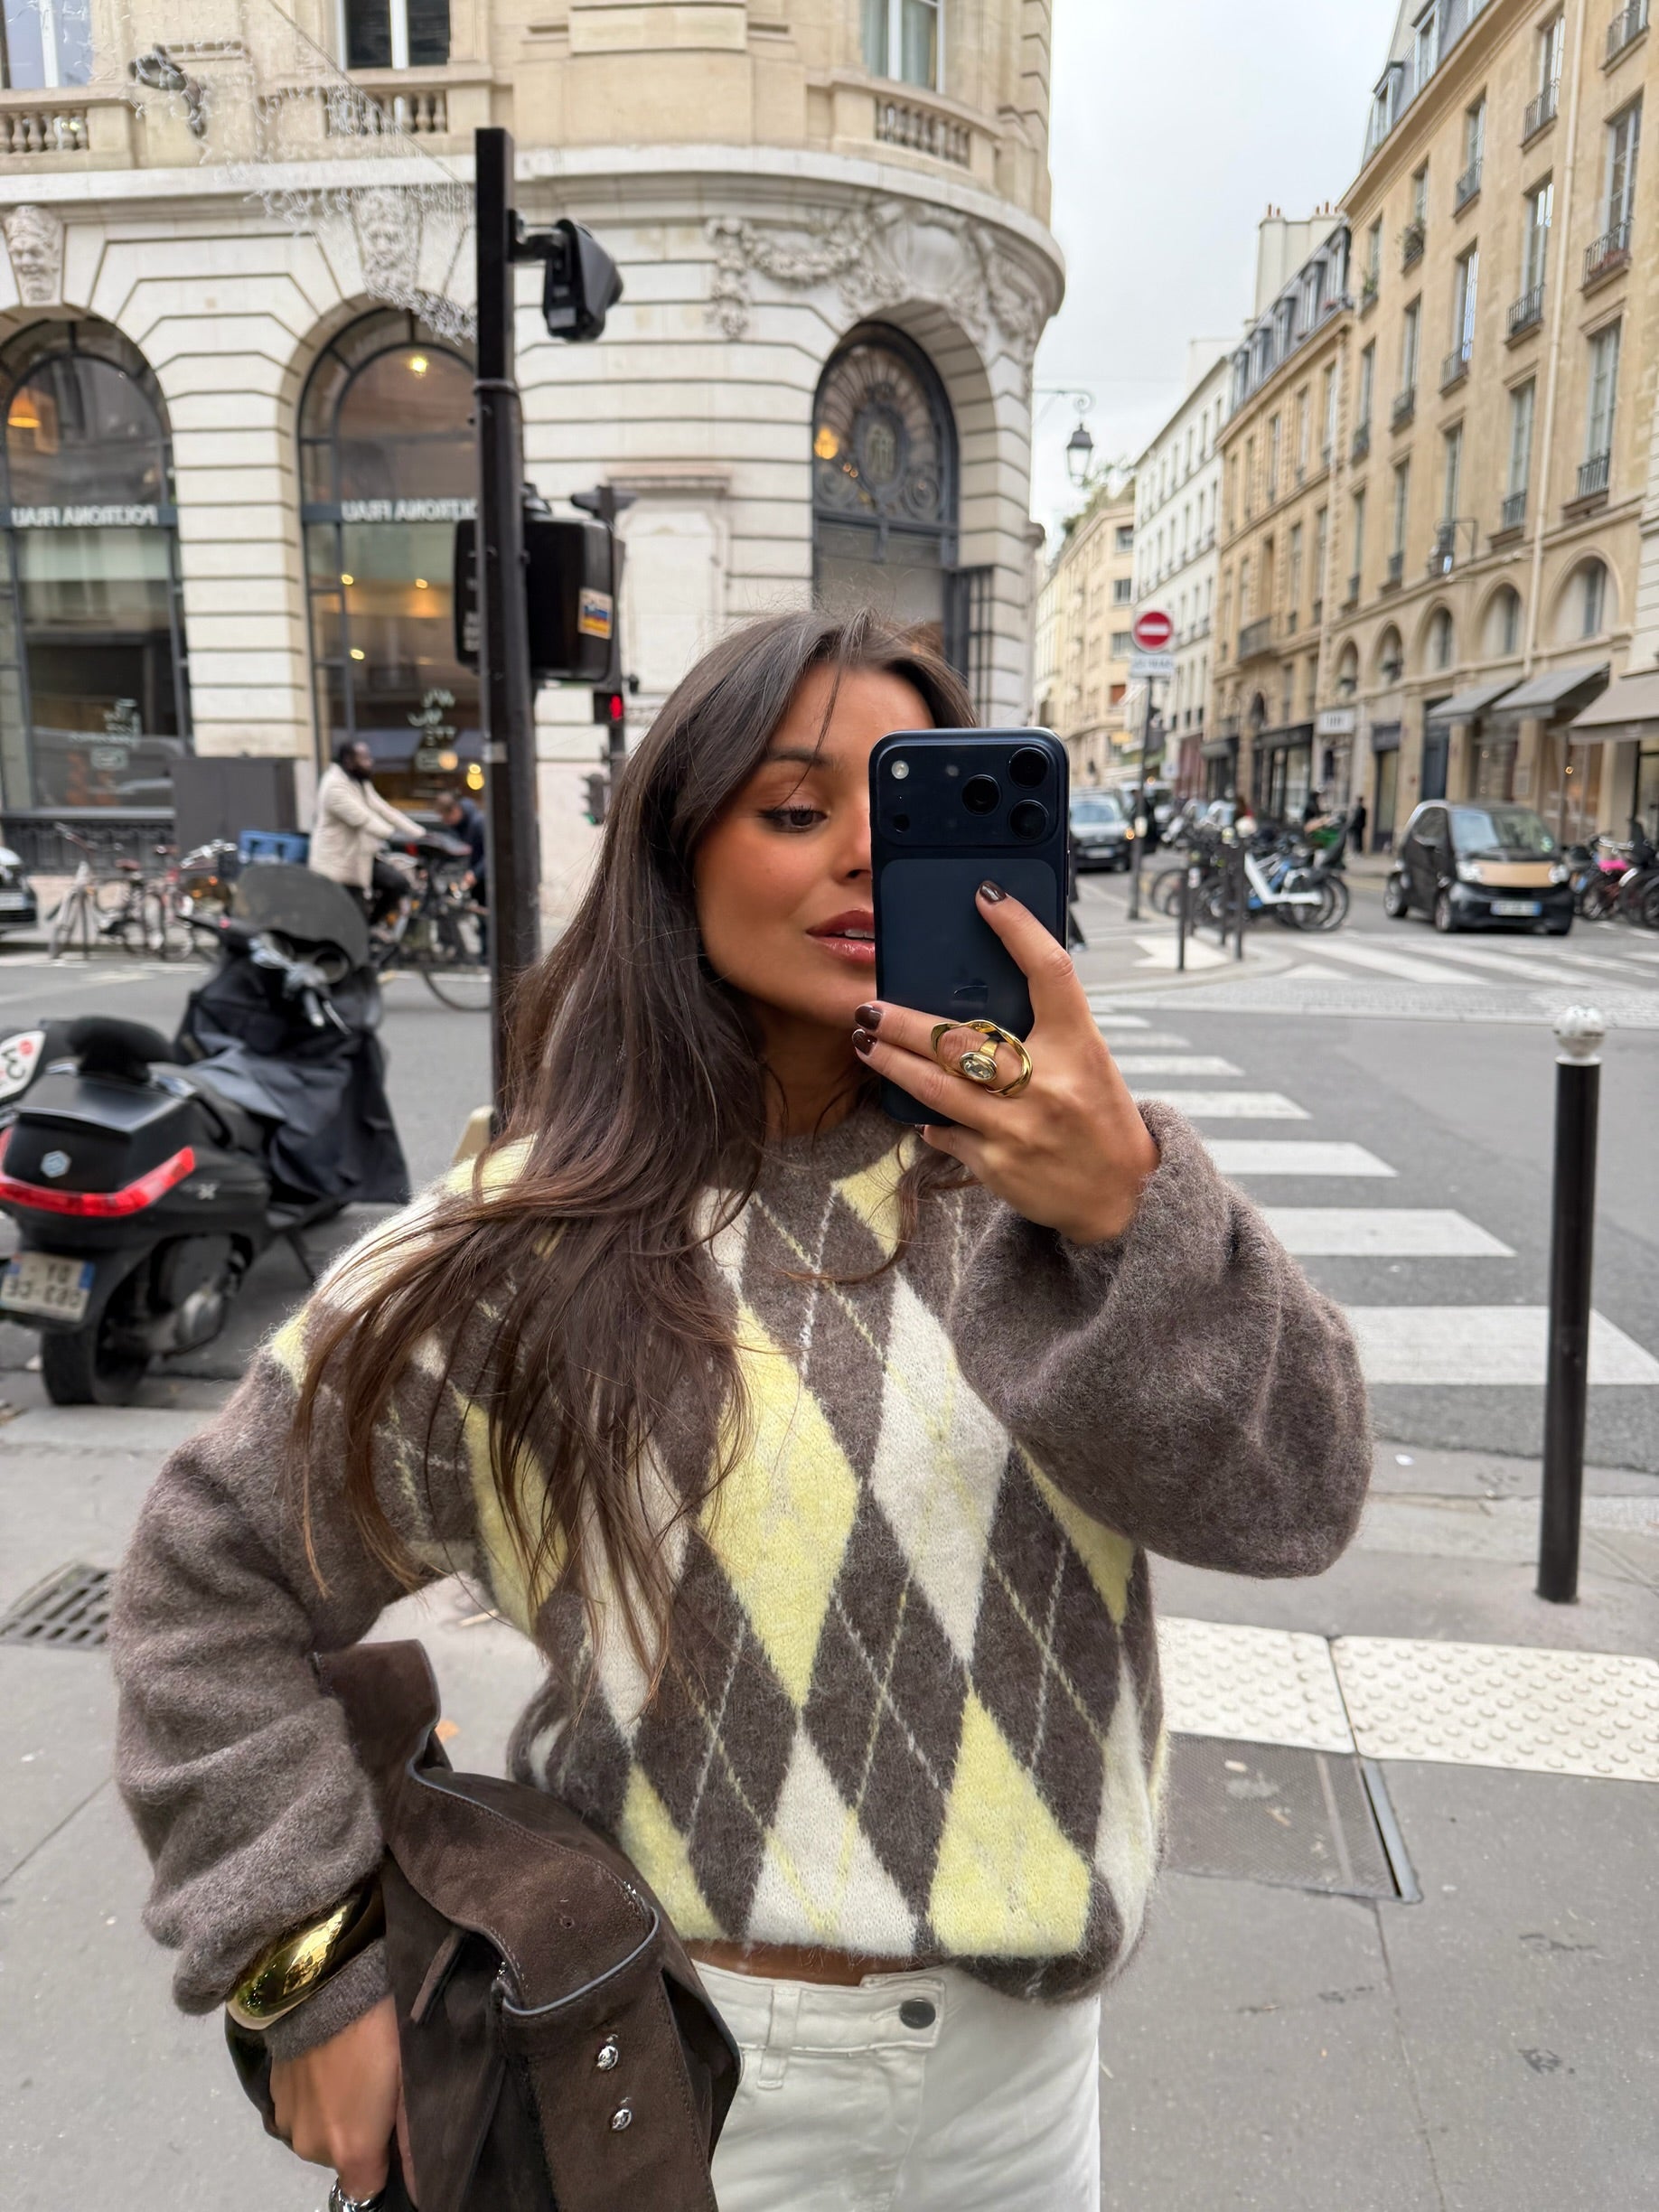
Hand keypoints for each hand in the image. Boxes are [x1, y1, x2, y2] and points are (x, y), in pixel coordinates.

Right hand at [270, 1995, 414, 2204]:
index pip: (365, 2192)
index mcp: (350, 2151)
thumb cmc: (377, 2031)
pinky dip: (314, 2097)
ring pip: (319, 2133)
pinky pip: (300, 2112)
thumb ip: (412, 2141)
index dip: (384, 2166)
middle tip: (377, 2084)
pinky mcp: (271, 2095)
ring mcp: (286, 2122)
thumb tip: (422, 2192)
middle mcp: (311, 2148)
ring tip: (351, 2067)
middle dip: (361, 2132)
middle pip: (342, 2158)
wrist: (321, 1983)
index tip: (393, 2132)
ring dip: (335, 2113)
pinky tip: (327, 2061)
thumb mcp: (409, 2078)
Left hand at [853, 882, 1158, 1244]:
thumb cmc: (1099, 1115)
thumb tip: (973, 998)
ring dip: (892, 1063)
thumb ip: (1044, 1031)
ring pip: (935, 1088)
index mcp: (1081, 1046)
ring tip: (865, 1043)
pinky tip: (911, 1106)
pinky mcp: (997, 1166)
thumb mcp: (1087, 1061)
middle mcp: (1050, 1084)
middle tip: (867, 1007)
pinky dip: (927, 1117)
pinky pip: (944, 1132)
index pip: (1050, 971)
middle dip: (903, 1022)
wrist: (1121, 1196)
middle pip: (960, 1039)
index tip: (986, 895)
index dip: (1018, 928)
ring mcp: (1018, 1129)